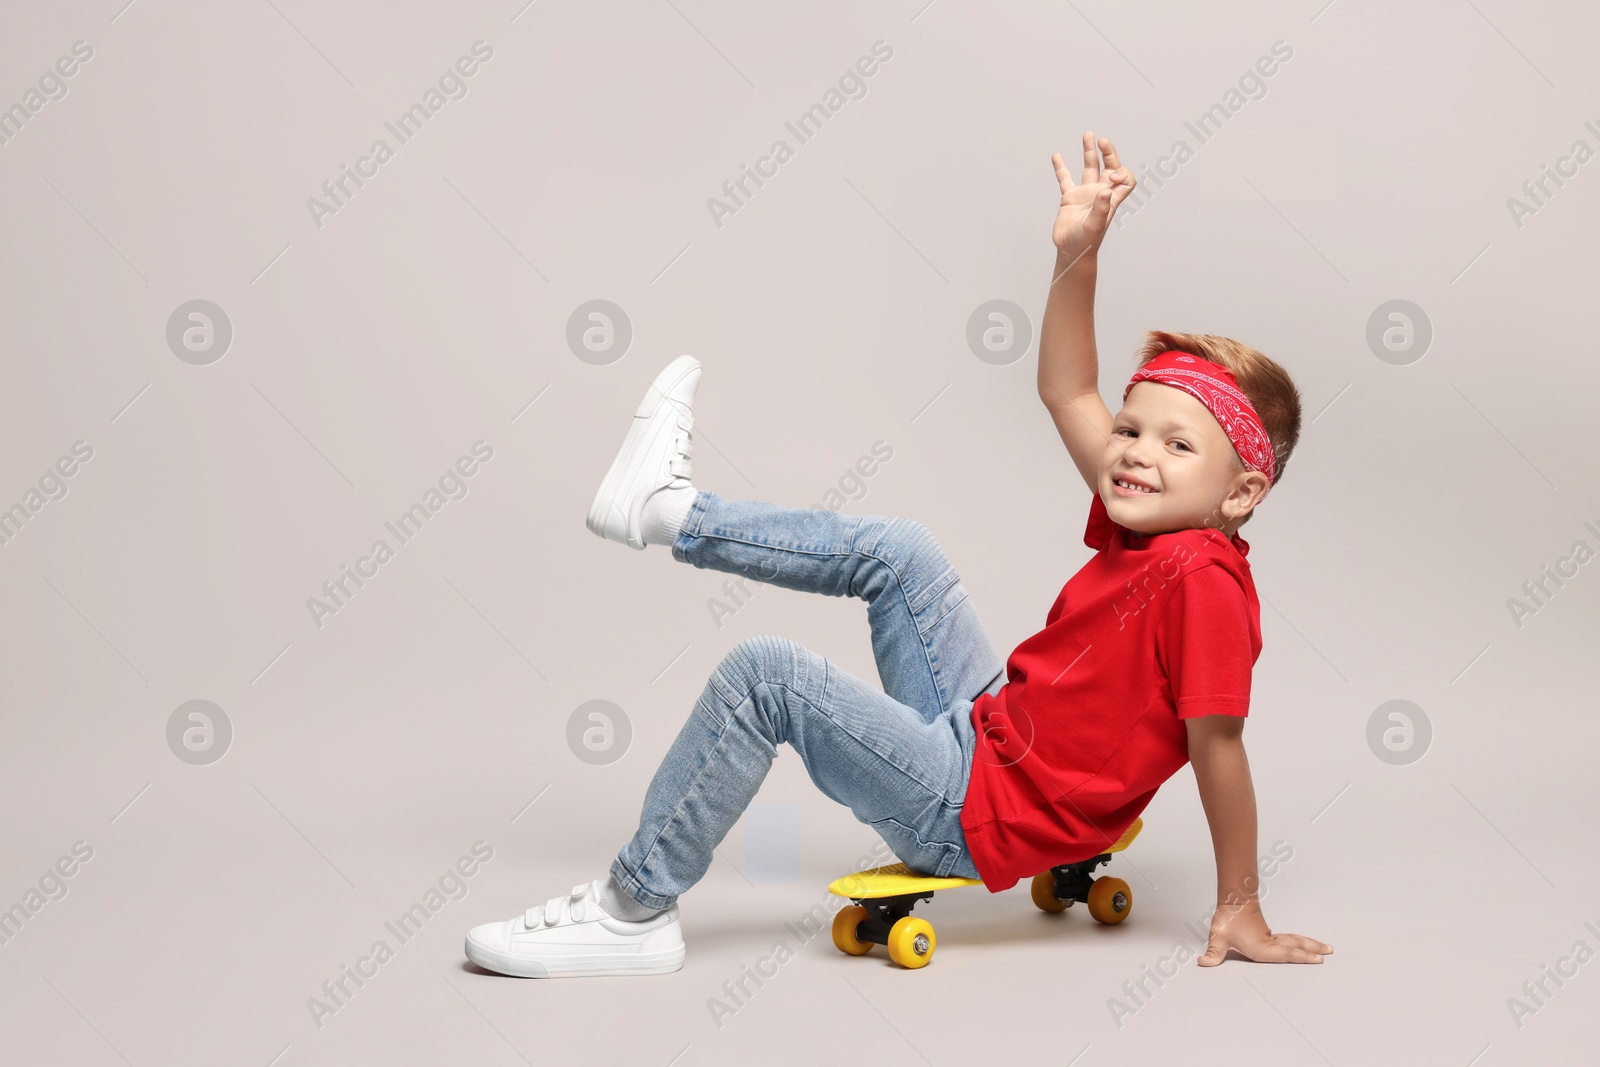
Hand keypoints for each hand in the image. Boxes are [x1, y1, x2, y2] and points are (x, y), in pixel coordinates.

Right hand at [1050, 131, 1135, 264]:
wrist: (1071, 251)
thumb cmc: (1086, 242)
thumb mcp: (1095, 225)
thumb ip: (1102, 208)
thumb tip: (1105, 191)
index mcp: (1111, 199)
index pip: (1125, 179)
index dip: (1122, 173)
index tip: (1112, 175)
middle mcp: (1100, 193)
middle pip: (1109, 167)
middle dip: (1108, 153)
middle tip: (1102, 141)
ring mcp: (1085, 194)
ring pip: (1089, 168)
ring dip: (1089, 152)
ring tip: (1088, 134)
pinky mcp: (1070, 198)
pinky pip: (1065, 179)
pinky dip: (1061, 168)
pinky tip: (1057, 156)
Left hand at [1197, 901, 1331, 965]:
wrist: (1233, 900)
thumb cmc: (1228, 919)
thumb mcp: (1218, 938)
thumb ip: (1213, 954)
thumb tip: (1202, 963)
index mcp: (1262, 948)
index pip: (1287, 955)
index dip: (1303, 958)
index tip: (1318, 959)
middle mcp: (1270, 944)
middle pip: (1296, 946)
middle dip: (1313, 950)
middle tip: (1330, 952)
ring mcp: (1271, 938)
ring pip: (1295, 941)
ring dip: (1310, 944)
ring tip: (1325, 947)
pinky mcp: (1269, 933)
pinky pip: (1290, 938)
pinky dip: (1301, 941)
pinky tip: (1306, 943)